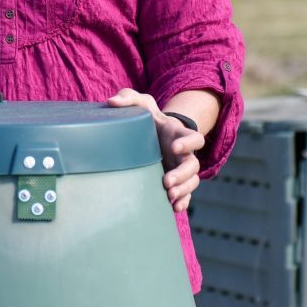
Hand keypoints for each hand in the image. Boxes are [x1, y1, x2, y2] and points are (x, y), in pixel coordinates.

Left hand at [106, 89, 205, 212]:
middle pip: (194, 165)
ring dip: (183, 190)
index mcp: (178, 134)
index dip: (189, 143)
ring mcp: (180, 168)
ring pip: (192, 181)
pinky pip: (185, 194)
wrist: (150, 133)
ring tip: (169, 196)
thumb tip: (111, 102)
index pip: (194, 138)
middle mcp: (184, 153)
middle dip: (183, 175)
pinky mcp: (175, 181)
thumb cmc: (146, 117)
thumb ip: (127, 97)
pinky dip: (183, 201)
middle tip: (166, 182)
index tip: (174, 148)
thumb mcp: (139, 103)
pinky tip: (174, 208)